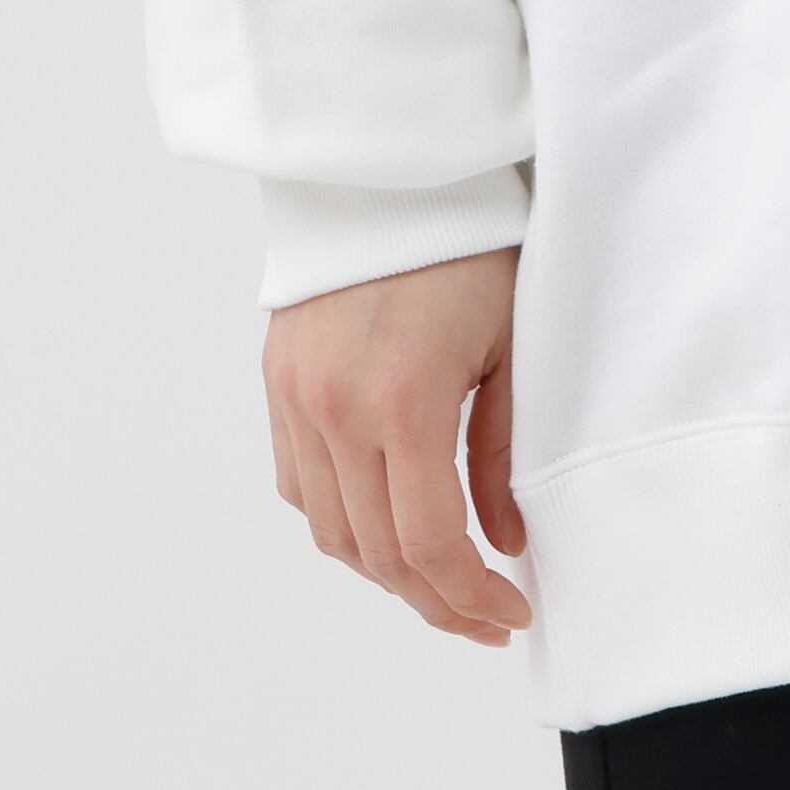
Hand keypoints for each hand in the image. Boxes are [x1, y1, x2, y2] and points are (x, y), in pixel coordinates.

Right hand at [263, 246, 531, 642]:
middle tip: (483, 618)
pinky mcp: (278, 382)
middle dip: (433, 600)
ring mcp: (296, 398)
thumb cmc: (472, 248)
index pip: (427, 544)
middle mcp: (334, 409)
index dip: (469, 597)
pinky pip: (299, 484)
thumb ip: (502, 454)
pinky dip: (340, 521)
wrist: (396, 171)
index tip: (510, 615)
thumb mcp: (511, 348)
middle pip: (374, 553)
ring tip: (439, 581)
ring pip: (329, 529)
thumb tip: (504, 544)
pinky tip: (384, 524)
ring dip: (383, 571)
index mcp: (402, 401)